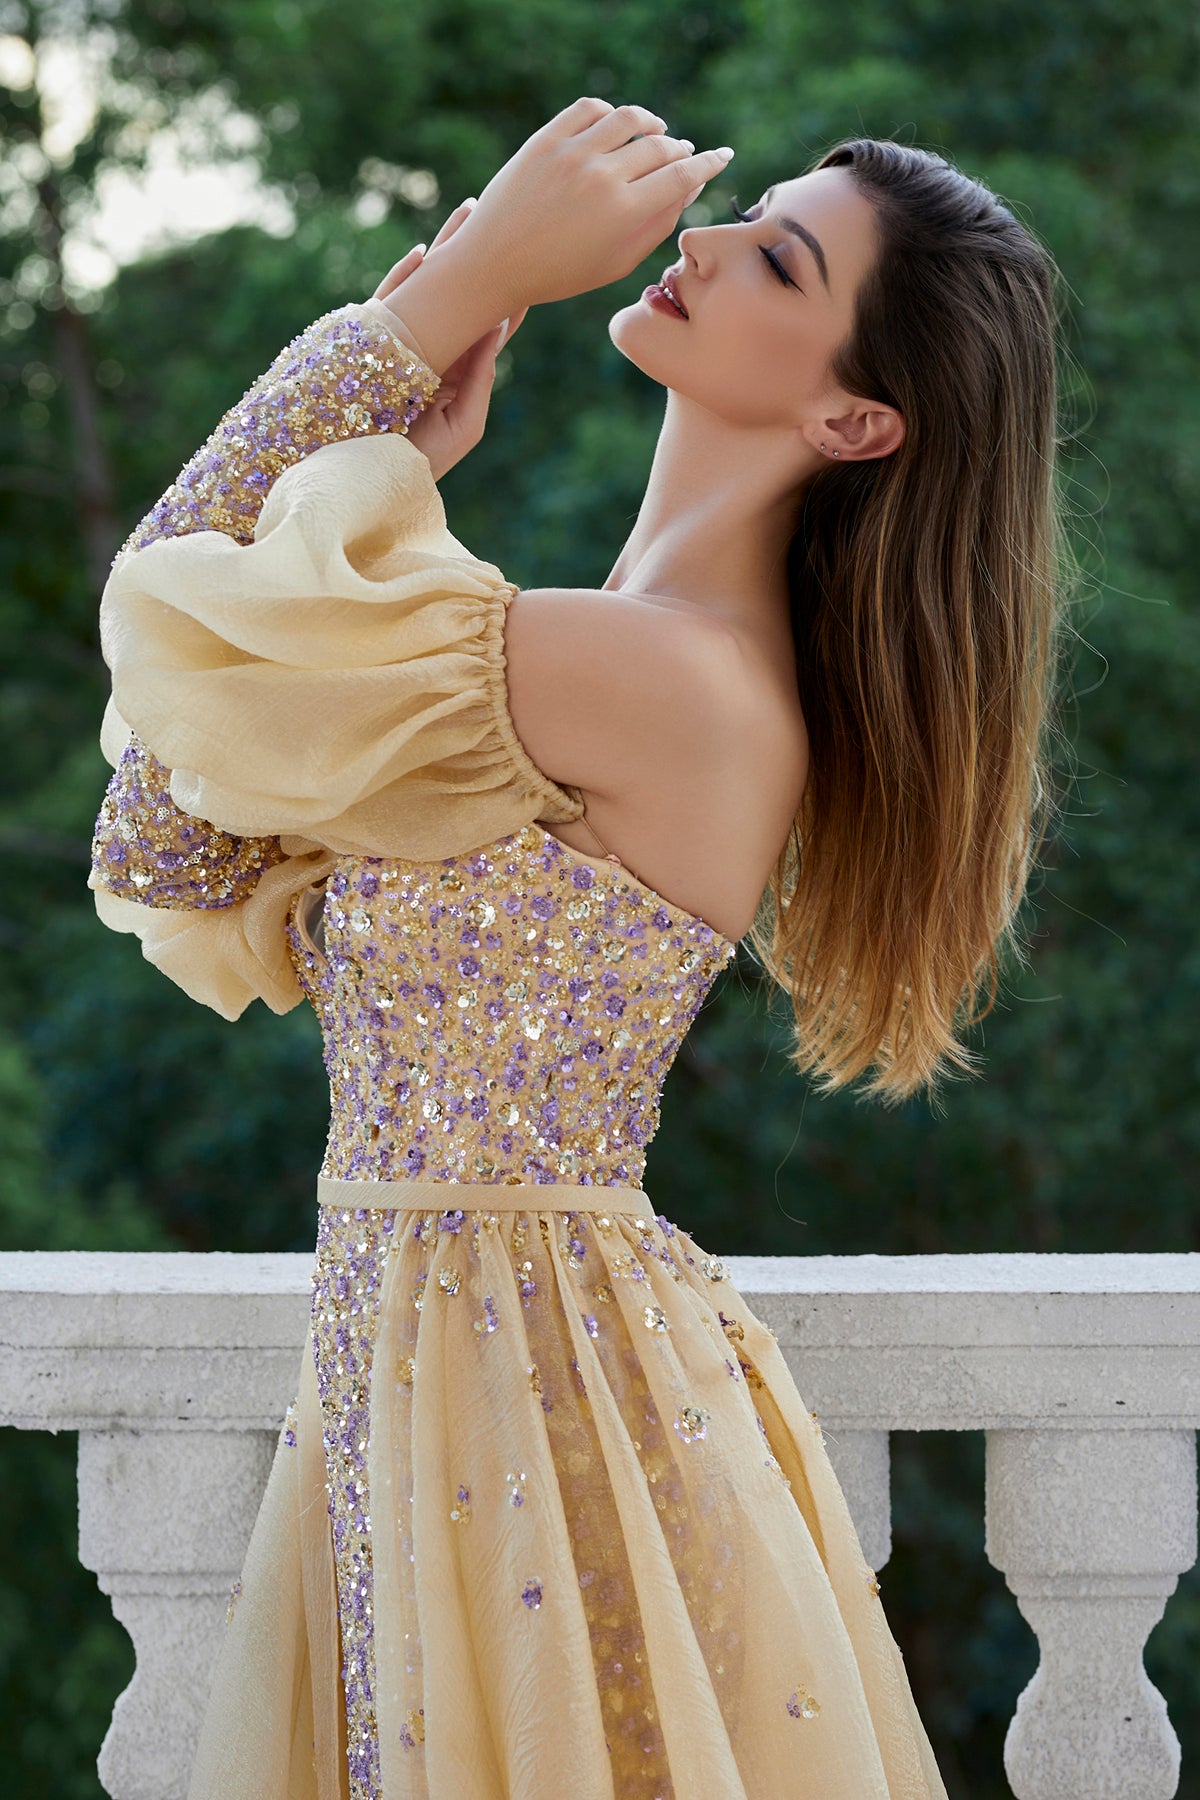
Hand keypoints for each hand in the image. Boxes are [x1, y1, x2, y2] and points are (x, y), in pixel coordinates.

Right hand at [371, 199, 528, 481]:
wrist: (368, 483)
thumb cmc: (420, 463)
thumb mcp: (464, 424)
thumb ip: (479, 376)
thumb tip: (497, 325)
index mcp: (455, 370)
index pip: (487, 324)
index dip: (507, 290)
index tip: (535, 256)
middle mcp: (429, 351)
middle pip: (459, 293)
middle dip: (477, 253)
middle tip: (499, 213)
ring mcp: (398, 345)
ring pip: (426, 287)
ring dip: (445, 250)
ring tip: (467, 212)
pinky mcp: (367, 346)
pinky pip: (386, 302)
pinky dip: (403, 276)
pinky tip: (421, 252)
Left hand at [444, 95, 733, 311]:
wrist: (494, 263)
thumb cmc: (560, 272)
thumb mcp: (616, 262)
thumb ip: (657, 226)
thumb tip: (688, 190)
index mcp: (624, 212)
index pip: (682, 176)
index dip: (708, 164)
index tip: (721, 156)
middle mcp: (602, 176)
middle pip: (660, 147)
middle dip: (680, 150)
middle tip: (684, 154)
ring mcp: (572, 152)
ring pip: (629, 119)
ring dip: (650, 123)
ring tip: (656, 131)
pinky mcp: (545, 139)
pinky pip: (589, 109)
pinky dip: (610, 115)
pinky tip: (615, 126)